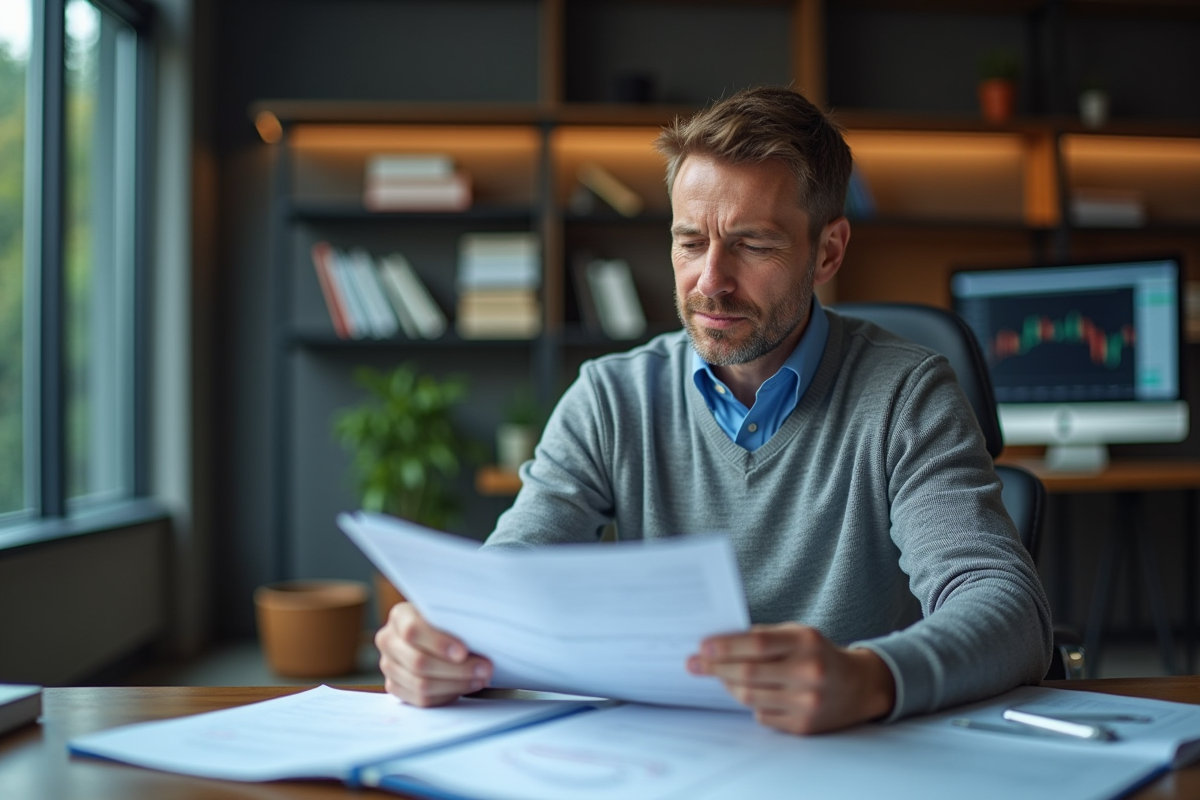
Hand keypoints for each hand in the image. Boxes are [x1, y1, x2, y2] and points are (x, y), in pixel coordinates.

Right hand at [375, 602, 492, 706]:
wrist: (434, 634)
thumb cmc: (447, 620)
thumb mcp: (450, 613)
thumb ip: (457, 622)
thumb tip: (479, 638)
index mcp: (400, 615)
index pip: (413, 630)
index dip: (439, 643)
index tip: (463, 652)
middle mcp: (388, 640)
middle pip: (418, 662)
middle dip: (457, 669)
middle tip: (484, 669)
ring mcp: (388, 665)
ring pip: (421, 684)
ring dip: (456, 684)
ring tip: (480, 679)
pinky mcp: (394, 686)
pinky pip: (421, 699)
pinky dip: (446, 695)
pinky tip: (465, 686)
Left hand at [687, 623, 895, 734]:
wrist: (859, 687)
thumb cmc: (819, 654)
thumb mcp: (798, 634)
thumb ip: (764, 636)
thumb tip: (720, 645)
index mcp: (806, 642)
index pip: (757, 644)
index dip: (726, 646)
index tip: (702, 647)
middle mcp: (809, 673)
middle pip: (749, 673)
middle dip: (716, 668)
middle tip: (694, 664)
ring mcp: (807, 703)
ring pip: (750, 697)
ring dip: (729, 686)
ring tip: (719, 677)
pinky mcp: (804, 726)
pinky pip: (762, 715)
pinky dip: (752, 703)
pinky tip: (751, 692)